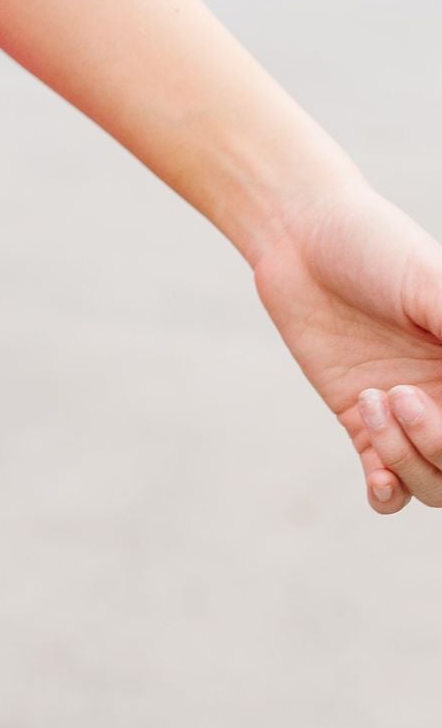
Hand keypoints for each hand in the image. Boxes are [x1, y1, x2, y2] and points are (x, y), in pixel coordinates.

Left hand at [250, 177, 441, 511]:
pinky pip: (388, 486)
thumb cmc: (375, 245)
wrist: (300, 236)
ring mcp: (410, 413)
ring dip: (408, 461)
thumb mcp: (432, 284)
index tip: (437, 394)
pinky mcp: (362, 421)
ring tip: (372, 401)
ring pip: (434, 484)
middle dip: (440, 448)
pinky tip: (375, 472)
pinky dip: (387, 492)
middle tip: (399, 395)